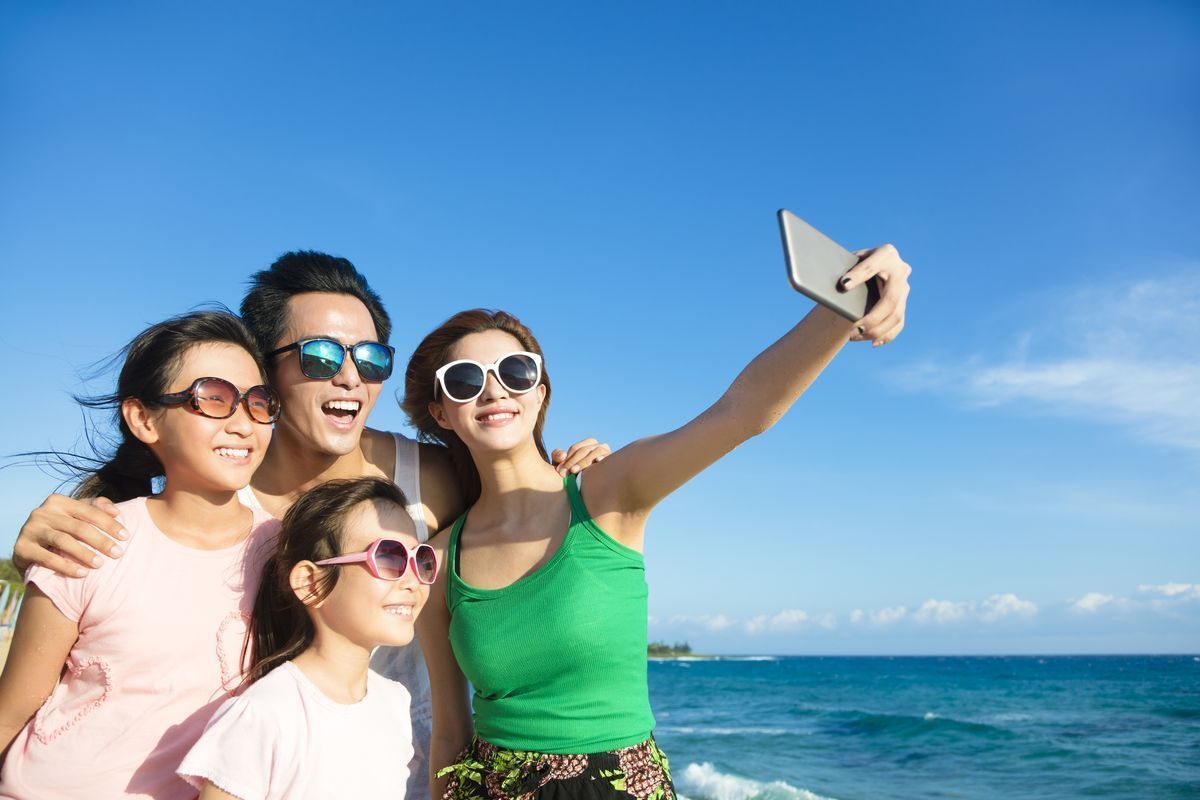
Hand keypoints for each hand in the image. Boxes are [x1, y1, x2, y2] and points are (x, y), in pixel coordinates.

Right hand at [11, 495, 127, 577]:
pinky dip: (66, 566)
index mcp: (58, 501)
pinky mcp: (21, 548)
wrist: (28, 549)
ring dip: (84, 553)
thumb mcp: (74, 516)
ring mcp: (30, 529)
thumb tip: (116, 511)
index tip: (126, 537)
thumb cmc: (60, 530)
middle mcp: (42, 512)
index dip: (109, 524)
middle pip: (79, 527)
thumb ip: (94, 509)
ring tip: (100, 564)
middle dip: (101, 541)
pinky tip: (82, 573)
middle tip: (118, 553)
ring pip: (63, 541)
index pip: (89, 511)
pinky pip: (47, 558)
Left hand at [551, 438, 610, 476]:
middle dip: (572, 462)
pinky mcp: (613, 460)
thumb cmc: (576, 473)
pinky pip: (607, 457)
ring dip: (583, 462)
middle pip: (583, 451)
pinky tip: (597, 461)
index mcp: (589, 443)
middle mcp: (599, 446)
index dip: (566, 459)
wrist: (595, 486)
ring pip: (593, 454)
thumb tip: (562, 455)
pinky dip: (602, 458)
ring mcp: (607, 452)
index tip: (559, 470)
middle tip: (564, 474)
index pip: (576, 449)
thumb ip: (557, 456)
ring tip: (574, 471)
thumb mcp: (564, 464)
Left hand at [839, 243, 911, 346]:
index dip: (859, 276)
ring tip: (854, 336)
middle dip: (872, 317)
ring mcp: (905, 288)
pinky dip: (887, 335)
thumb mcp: (850, 258)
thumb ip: (846, 267)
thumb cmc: (854, 261)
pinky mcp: (903, 303)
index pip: (872, 266)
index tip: (844, 284)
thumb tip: (840, 285)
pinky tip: (873, 343)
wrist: (870, 264)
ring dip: (876, 330)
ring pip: (896, 315)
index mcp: (886, 253)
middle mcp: (901, 270)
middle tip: (852, 328)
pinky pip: (899, 323)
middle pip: (890, 299)